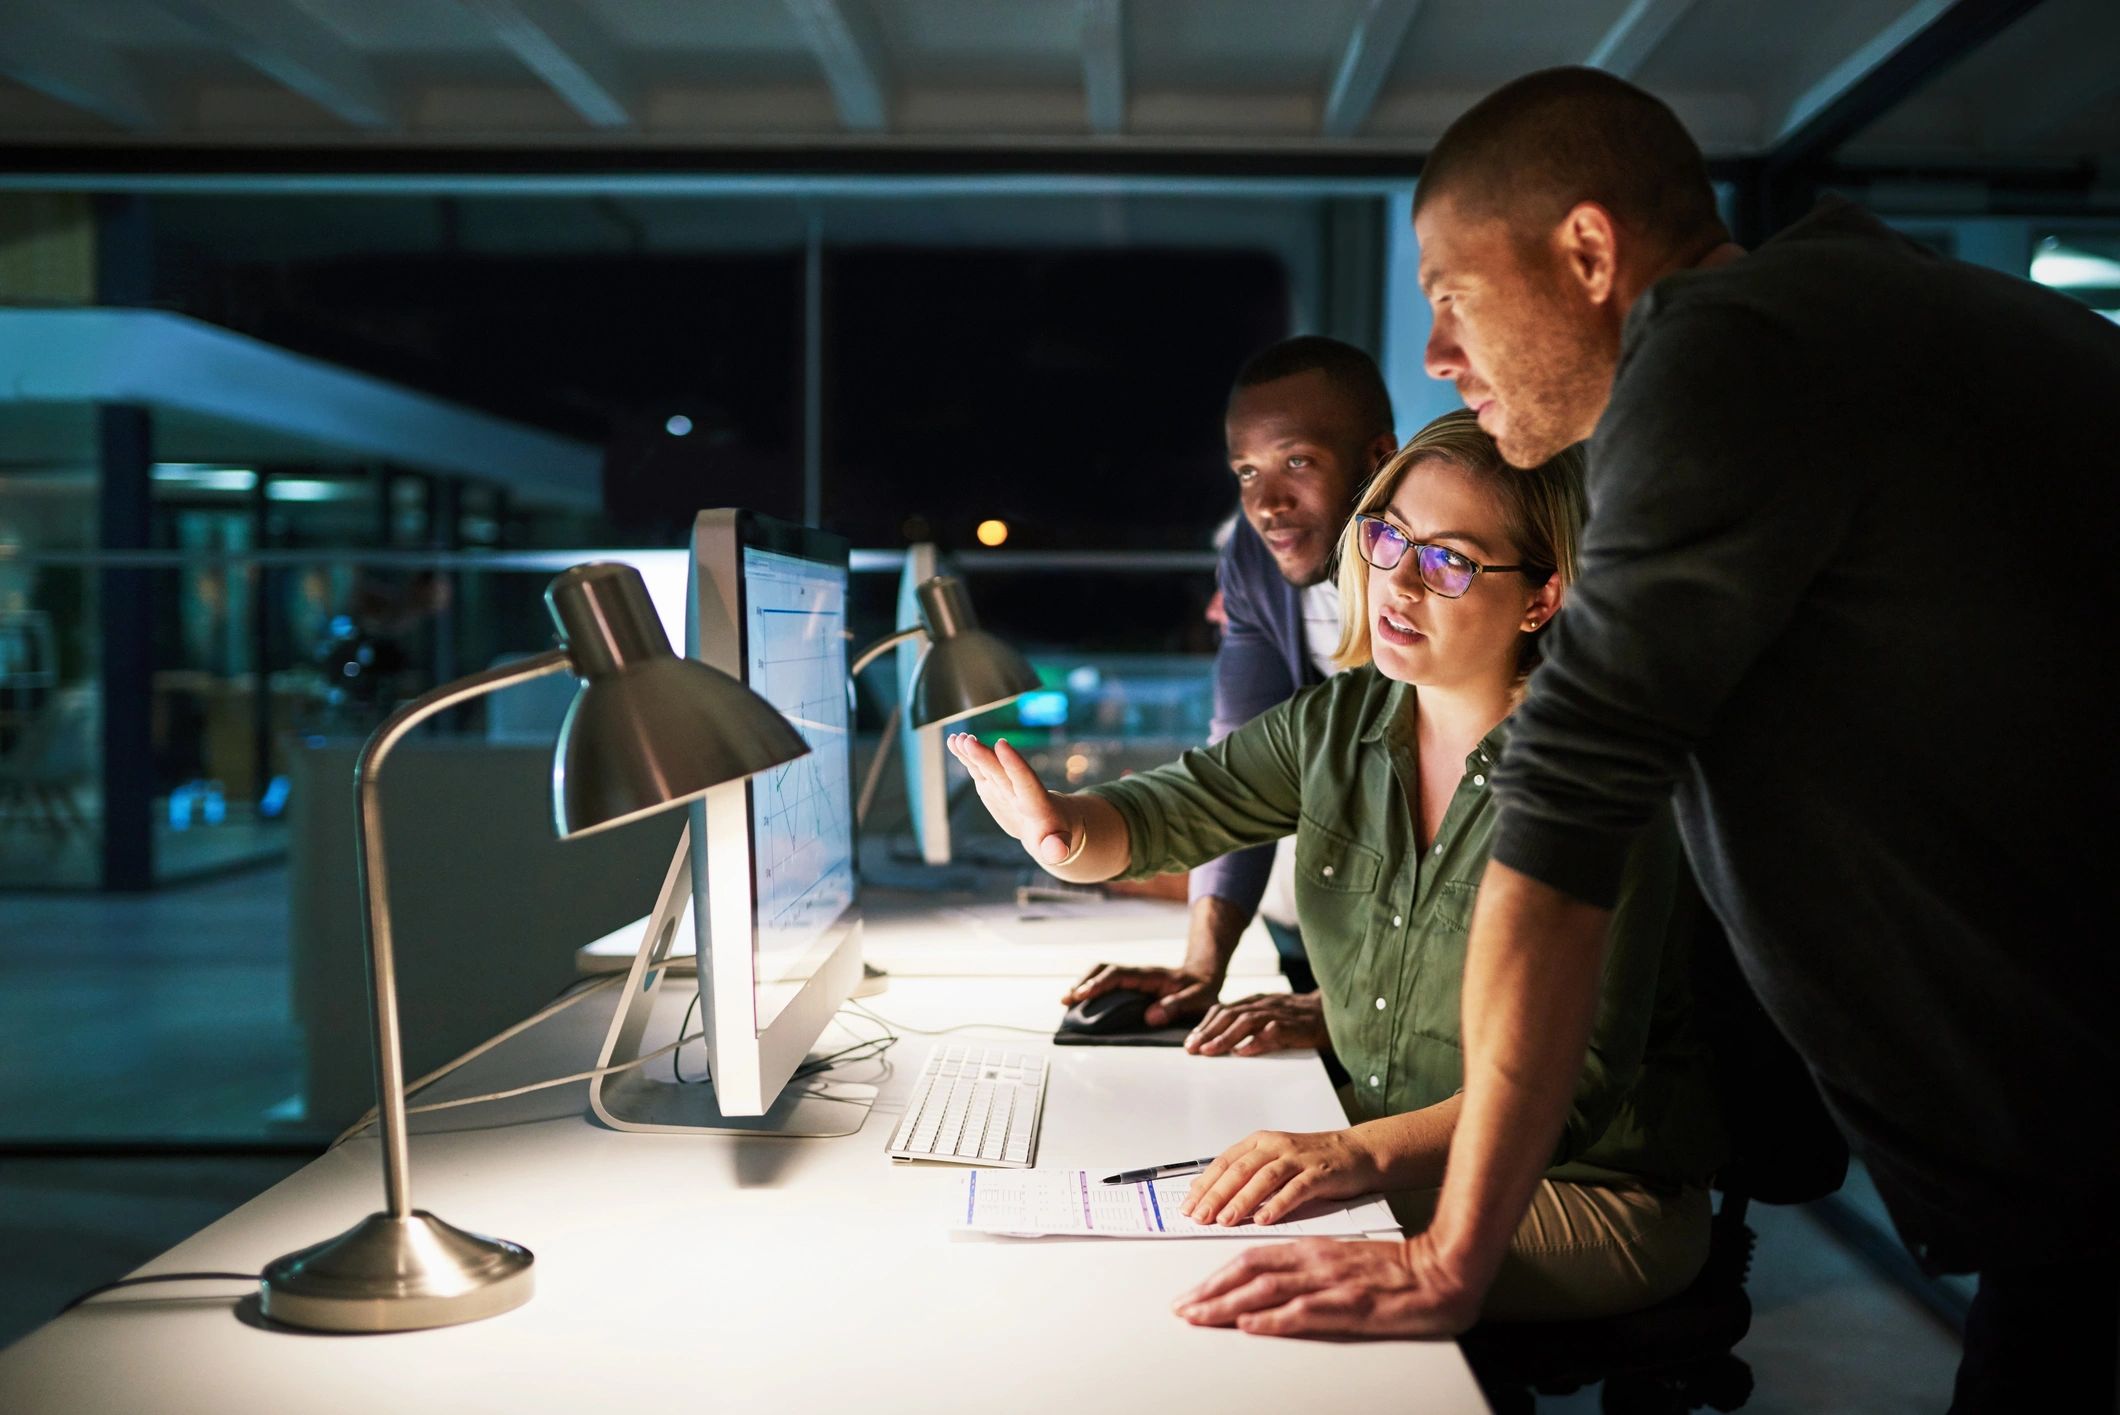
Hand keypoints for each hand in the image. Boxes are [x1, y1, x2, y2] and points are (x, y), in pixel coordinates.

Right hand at [946, 733, 1071, 865]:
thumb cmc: (1054, 838)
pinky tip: (954, 743)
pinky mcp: (992, 787)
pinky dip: (966, 758)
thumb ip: (1057, 848)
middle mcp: (1018, 790)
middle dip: (985, 757)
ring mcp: (1003, 786)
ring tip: (957, 739)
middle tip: (969, 741)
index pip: (1025, 781)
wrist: (1048, 824)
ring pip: (987, 767)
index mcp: (1036, 803)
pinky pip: (978, 770)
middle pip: (1001, 771)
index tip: (1001, 744)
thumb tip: (1057, 853)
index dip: (1014, 764)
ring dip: (973, 753)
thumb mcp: (1058, 847)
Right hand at [1062, 964, 1221, 1027]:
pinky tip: (1083, 1002)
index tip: (1082, 995)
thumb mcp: (1197, 999)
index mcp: (1150, 976)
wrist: (1205, 976)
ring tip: (1068, 1000)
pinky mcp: (1131, 985)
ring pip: (1102, 974)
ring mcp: (1133, 978)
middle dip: (1083, 982)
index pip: (1118, 976)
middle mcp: (1138, 974)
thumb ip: (1176, 1006)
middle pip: (1103, 969)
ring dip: (1084, 984)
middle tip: (1066, 999)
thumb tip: (1150, 1017)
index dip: (1099, 984)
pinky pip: (1107, 982)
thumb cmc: (1201, 990)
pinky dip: (1092, 988)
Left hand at [1172, 1231, 1484, 1338]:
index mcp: (1313, 1249)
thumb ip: (1309, 1269)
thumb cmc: (1396, 1269)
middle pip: (1248, 1272)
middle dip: (1210, 1291)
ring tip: (1199, 1316)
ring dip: (1227, 1305)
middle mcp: (1314, 1261)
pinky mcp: (1348, 1306)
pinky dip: (1272, 1319)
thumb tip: (1271, 1288)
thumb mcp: (1344, 1260)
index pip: (1251, 1258)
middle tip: (1182, 1308)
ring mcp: (1330, 1283)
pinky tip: (1250, 1325)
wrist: (1440, 1269)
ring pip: (1265, 1290)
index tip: (1194, 1292)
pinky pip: (1302, 1312)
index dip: (1217, 1275)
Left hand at [1179, 1128, 1378, 1226]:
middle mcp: (1276, 1146)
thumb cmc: (1312, 1161)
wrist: (1357, 1152)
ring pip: (1264, 1178)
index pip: (1224, 1162)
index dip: (1204, 1184)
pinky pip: (1295, 1189)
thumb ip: (1245, 1174)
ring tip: (1226, 1219)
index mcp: (1260, 1142)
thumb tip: (1207, 1192)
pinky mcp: (1319, 1173)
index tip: (1188, 1206)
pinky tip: (1264, 1219)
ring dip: (1243, 1200)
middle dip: (1217, 1194)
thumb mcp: (1274, 1160)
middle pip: (1240, 1170)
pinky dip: (1278, 1204)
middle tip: (1200, 1216)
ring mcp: (1298, 1158)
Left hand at [1186, 990, 1327, 1055]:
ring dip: (1225, 1037)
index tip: (1190, 1042)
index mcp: (1256, 1002)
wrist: (1334, 1012)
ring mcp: (1280, 1013)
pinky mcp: (1296, 1026)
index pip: (1223, 1010)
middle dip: (1208, 1032)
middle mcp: (1264, 1004)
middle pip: (1230, 1015)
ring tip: (1210, 1051)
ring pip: (1247, 1022)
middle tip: (1192, 1049)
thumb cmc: (1300, 1019)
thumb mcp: (1270, 1017)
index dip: (1204, 1025)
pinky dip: (1257, 1041)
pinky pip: (1274, 1032)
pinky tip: (1245, 1052)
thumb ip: (1249, 1026)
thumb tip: (1224, 1045)